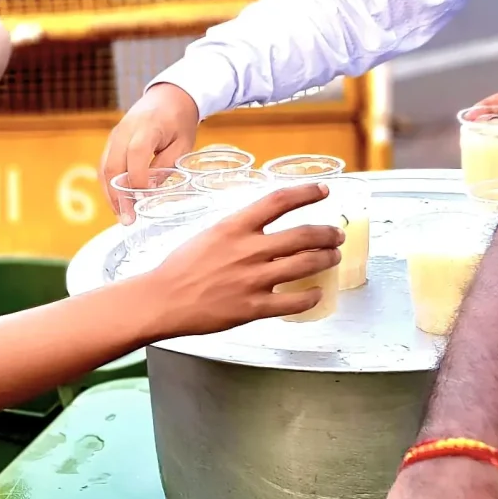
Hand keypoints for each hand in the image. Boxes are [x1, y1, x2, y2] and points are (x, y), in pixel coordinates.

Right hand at [100, 85, 201, 216]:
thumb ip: (166, 166)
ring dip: (111, 195)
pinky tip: (118, 203)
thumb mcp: (183, 143)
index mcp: (147, 127)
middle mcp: (124, 130)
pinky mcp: (111, 142)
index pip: (136, 155)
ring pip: (104, 169)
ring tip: (121, 216)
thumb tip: (150, 192)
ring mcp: (114, 136)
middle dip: (119, 196)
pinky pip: (105, 166)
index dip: (138, 180)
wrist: (168, 97)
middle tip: (128, 219)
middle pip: (113, 166)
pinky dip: (109, 186)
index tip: (145, 200)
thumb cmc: (179, 121)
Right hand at [143, 183, 342, 333]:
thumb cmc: (180, 268)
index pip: (279, 201)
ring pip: (306, 265)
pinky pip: (294, 302)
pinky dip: (312, 296)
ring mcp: (253, 279)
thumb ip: (238, 230)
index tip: (324, 190)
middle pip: (303, 234)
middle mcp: (248, 250)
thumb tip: (263, 228)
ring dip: (326, 260)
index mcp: (235, 227)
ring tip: (333, 258)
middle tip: (336, 234)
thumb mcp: (209, 234)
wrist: (162, 299)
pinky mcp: (253, 307)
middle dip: (328, 233)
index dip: (307, 193)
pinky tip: (317, 293)